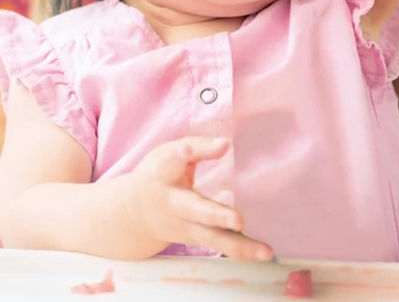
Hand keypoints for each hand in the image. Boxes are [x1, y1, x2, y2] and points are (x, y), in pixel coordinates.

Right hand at [124, 136, 272, 260]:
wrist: (133, 213)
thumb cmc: (159, 175)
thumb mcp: (169, 154)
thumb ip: (196, 147)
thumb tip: (226, 144)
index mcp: (163, 172)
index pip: (176, 158)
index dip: (194, 150)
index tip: (222, 144)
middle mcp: (174, 202)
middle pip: (196, 210)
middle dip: (217, 216)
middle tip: (239, 220)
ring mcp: (184, 225)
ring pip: (211, 238)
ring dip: (238, 245)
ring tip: (265, 251)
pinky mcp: (195, 238)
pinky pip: (219, 246)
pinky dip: (241, 251)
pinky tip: (263, 253)